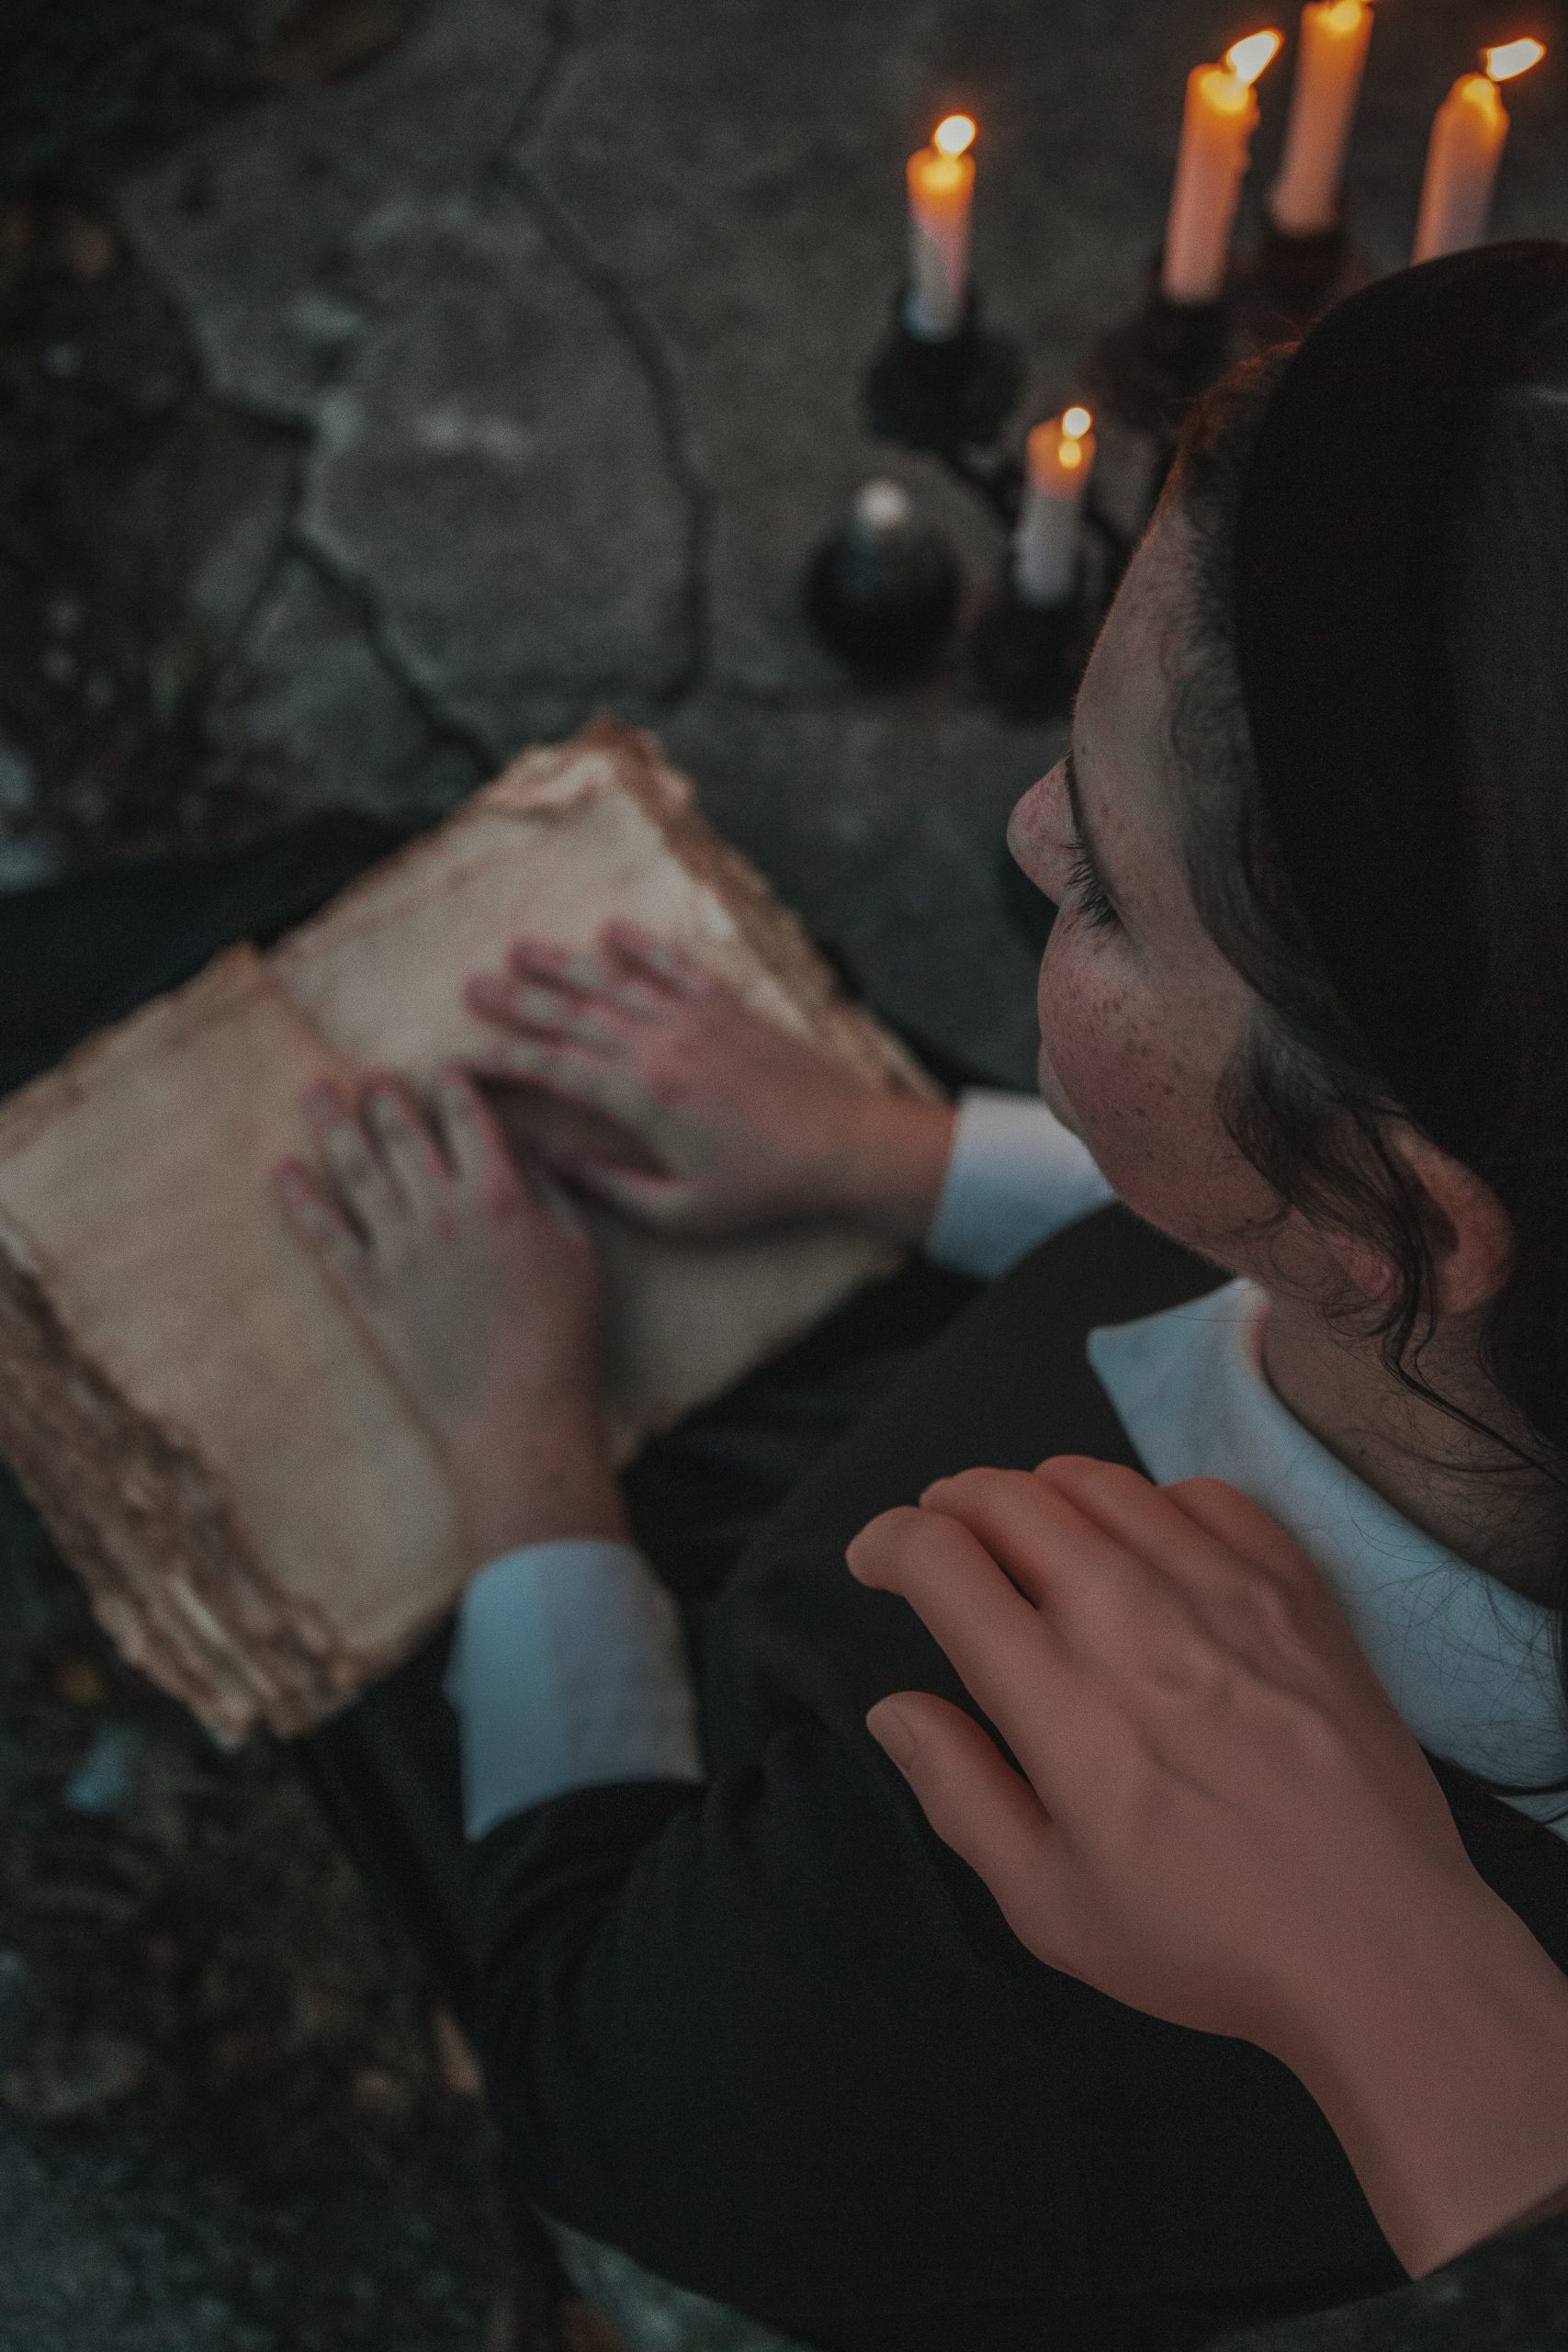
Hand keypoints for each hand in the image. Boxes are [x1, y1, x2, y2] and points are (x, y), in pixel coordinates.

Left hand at [271, 1066, 626, 1561]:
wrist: (518, 1410)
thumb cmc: (561, 1333)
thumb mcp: (577, 1249)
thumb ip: (549, 1192)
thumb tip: (525, 1150)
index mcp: (498, 1194)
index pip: (466, 1116)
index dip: (450, 1083)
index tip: (439, 1066)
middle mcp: (441, 1209)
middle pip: (401, 1132)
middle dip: (382, 1094)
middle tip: (368, 1072)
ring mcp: (398, 1248)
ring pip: (355, 1169)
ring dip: (331, 1124)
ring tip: (315, 1091)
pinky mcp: (368, 1289)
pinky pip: (325, 1234)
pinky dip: (300, 1200)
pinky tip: (282, 1172)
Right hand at [461, 921, 956, 1243]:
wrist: (845, 1146)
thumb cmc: (764, 1189)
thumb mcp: (681, 1211)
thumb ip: (613, 1188)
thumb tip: (556, 1168)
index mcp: (641, 1097)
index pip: (552, 1067)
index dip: (501, 1058)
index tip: (461, 1056)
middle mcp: (660, 1045)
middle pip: (571, 1013)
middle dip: (516, 1000)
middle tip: (470, 986)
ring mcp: (696, 1020)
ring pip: (614, 983)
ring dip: (562, 965)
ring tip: (519, 949)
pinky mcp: (729, 1009)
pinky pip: (673, 968)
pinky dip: (640, 949)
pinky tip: (610, 933)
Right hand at [847, 1457, 1567, 2275]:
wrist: (1380, 1944)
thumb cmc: (1202, 1938)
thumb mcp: (1048, 1903)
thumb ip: (959, 1792)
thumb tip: (892, 1706)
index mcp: (1060, 1695)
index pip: (942, 1556)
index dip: (887, 1542)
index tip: (876, 1563)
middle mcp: (1133, 1615)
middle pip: (1010, 1496)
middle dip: (949, 1503)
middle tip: (939, 1538)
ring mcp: (1222, 1589)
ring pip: (1099, 1481)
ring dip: (1038, 1492)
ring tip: (1027, 1534)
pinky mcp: (1295, 1586)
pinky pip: (1200, 1494)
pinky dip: (1147, 1503)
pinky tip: (1144, 1548)